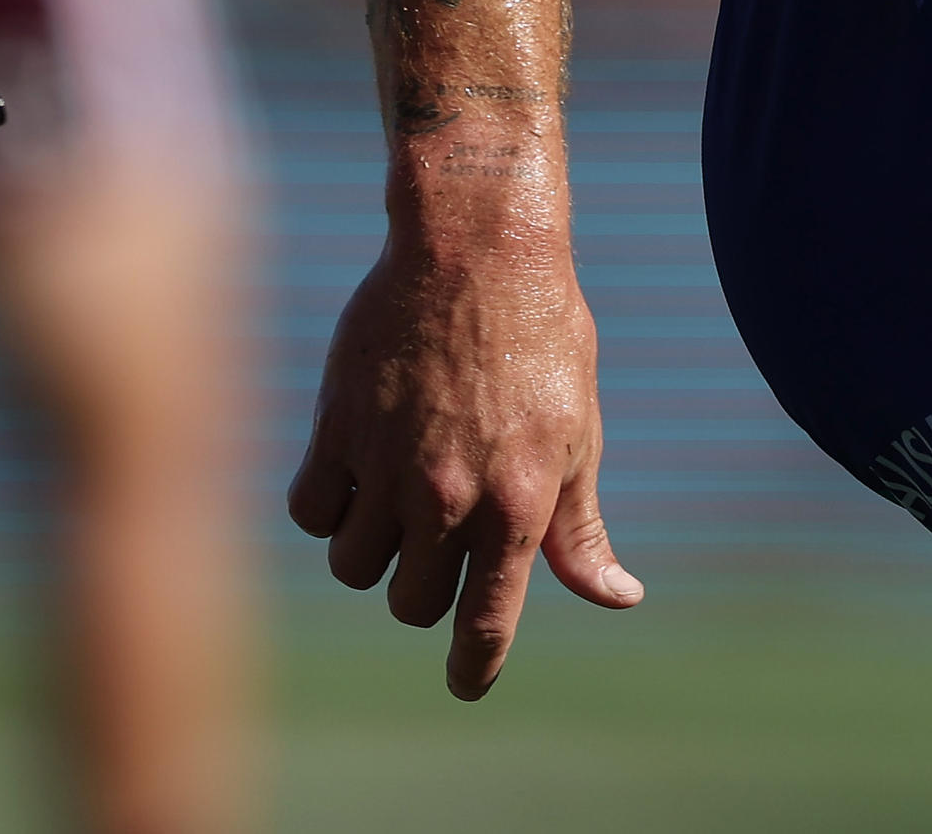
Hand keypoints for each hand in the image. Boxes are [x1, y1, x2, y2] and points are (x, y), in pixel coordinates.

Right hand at [286, 227, 645, 697]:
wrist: (474, 247)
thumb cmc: (541, 339)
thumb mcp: (577, 435)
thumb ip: (581, 529)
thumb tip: (619, 597)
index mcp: (517, 504)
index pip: (486, 624)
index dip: (473, 667)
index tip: (464, 682)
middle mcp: (449, 495)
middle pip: (412, 604)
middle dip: (424, 588)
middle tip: (437, 539)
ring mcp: (388, 462)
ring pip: (355, 567)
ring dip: (373, 549)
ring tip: (394, 501)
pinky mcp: (338, 426)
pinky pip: (312, 512)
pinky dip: (328, 507)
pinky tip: (355, 472)